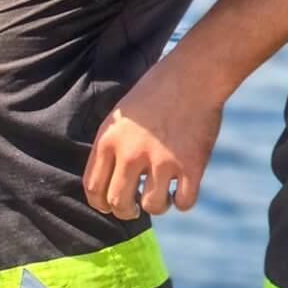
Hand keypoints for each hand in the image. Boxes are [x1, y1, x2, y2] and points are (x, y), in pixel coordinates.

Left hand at [83, 56, 224, 219]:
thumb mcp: (119, 116)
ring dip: (156, 206)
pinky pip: (184, 202)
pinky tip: (182, 192)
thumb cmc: (155, 92)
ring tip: (161, 196)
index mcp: (109, 142)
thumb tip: (107, 181)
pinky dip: (182, 202)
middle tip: (133, 209)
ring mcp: (161, 161)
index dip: (99, 203)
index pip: (93, 187)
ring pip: (152, 206)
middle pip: (118, 202)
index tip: (108, 206)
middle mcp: (130, 155)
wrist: (193, 75)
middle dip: (125, 211)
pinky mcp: (191, 164)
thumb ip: (111, 146)